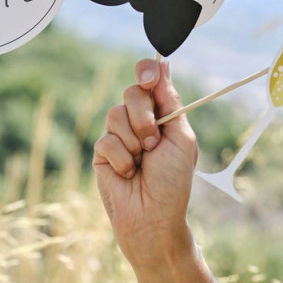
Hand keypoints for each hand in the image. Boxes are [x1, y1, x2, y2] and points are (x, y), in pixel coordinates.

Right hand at [94, 59, 198, 269]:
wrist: (153, 219)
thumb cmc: (173, 182)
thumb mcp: (181, 137)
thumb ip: (171, 102)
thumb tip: (164, 64)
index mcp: (161, 112)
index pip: (150, 78)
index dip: (146, 71)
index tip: (149, 81)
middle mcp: (139, 119)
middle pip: (132, 92)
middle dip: (144, 117)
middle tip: (153, 143)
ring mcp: (119, 135)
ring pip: (116, 113)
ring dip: (134, 140)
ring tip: (142, 162)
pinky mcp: (102, 152)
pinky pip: (106, 139)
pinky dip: (122, 158)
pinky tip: (128, 174)